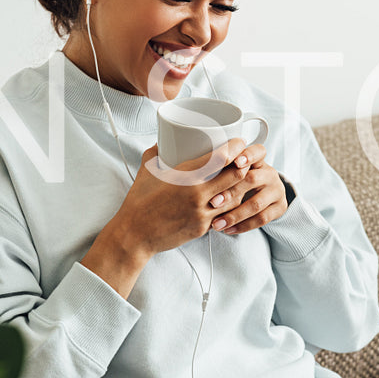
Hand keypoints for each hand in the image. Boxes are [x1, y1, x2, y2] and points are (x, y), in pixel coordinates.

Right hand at [113, 139, 252, 255]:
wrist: (134, 234)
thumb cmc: (139, 201)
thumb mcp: (147, 170)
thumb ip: (156, 153)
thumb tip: (161, 142)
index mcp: (186, 176)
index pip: (223, 157)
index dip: (237, 148)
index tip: (240, 142)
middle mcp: (198, 194)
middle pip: (237, 176)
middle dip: (244, 166)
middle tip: (244, 160)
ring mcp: (203, 213)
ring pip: (235, 197)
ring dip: (239, 187)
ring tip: (238, 180)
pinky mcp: (203, 228)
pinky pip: (223, 215)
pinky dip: (227, 206)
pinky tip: (226, 200)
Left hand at [207, 143, 288, 234]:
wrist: (264, 198)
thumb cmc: (240, 182)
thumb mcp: (234, 173)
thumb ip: (224, 170)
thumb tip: (201, 170)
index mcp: (259, 160)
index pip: (258, 152)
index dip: (248, 156)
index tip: (236, 163)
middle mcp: (270, 174)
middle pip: (252, 180)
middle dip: (231, 192)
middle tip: (212, 202)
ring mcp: (277, 191)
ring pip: (256, 204)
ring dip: (235, 215)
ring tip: (217, 223)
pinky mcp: (280, 208)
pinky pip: (262, 219)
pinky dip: (243, 226)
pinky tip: (229, 230)